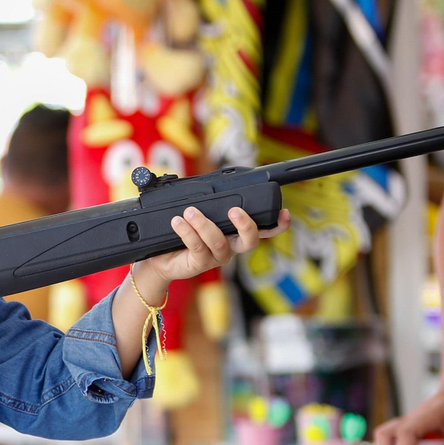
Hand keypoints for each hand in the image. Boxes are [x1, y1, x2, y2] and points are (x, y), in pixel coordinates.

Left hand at [132, 206, 289, 297]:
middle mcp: (230, 246)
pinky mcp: (199, 264)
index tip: (283, 213)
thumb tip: (199, 181)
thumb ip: (203, 201)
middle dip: (246, 225)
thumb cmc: (180, 235)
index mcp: (234, 233)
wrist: (159, 260)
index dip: (277, 224)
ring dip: (205, 225)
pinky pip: (197, 247)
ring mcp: (215, 257)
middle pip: (250, 241)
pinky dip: (188, 232)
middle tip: (234, 211)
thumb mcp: (195, 214)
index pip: (263, 229)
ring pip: (219, 242)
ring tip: (190, 212)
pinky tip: (178, 222)